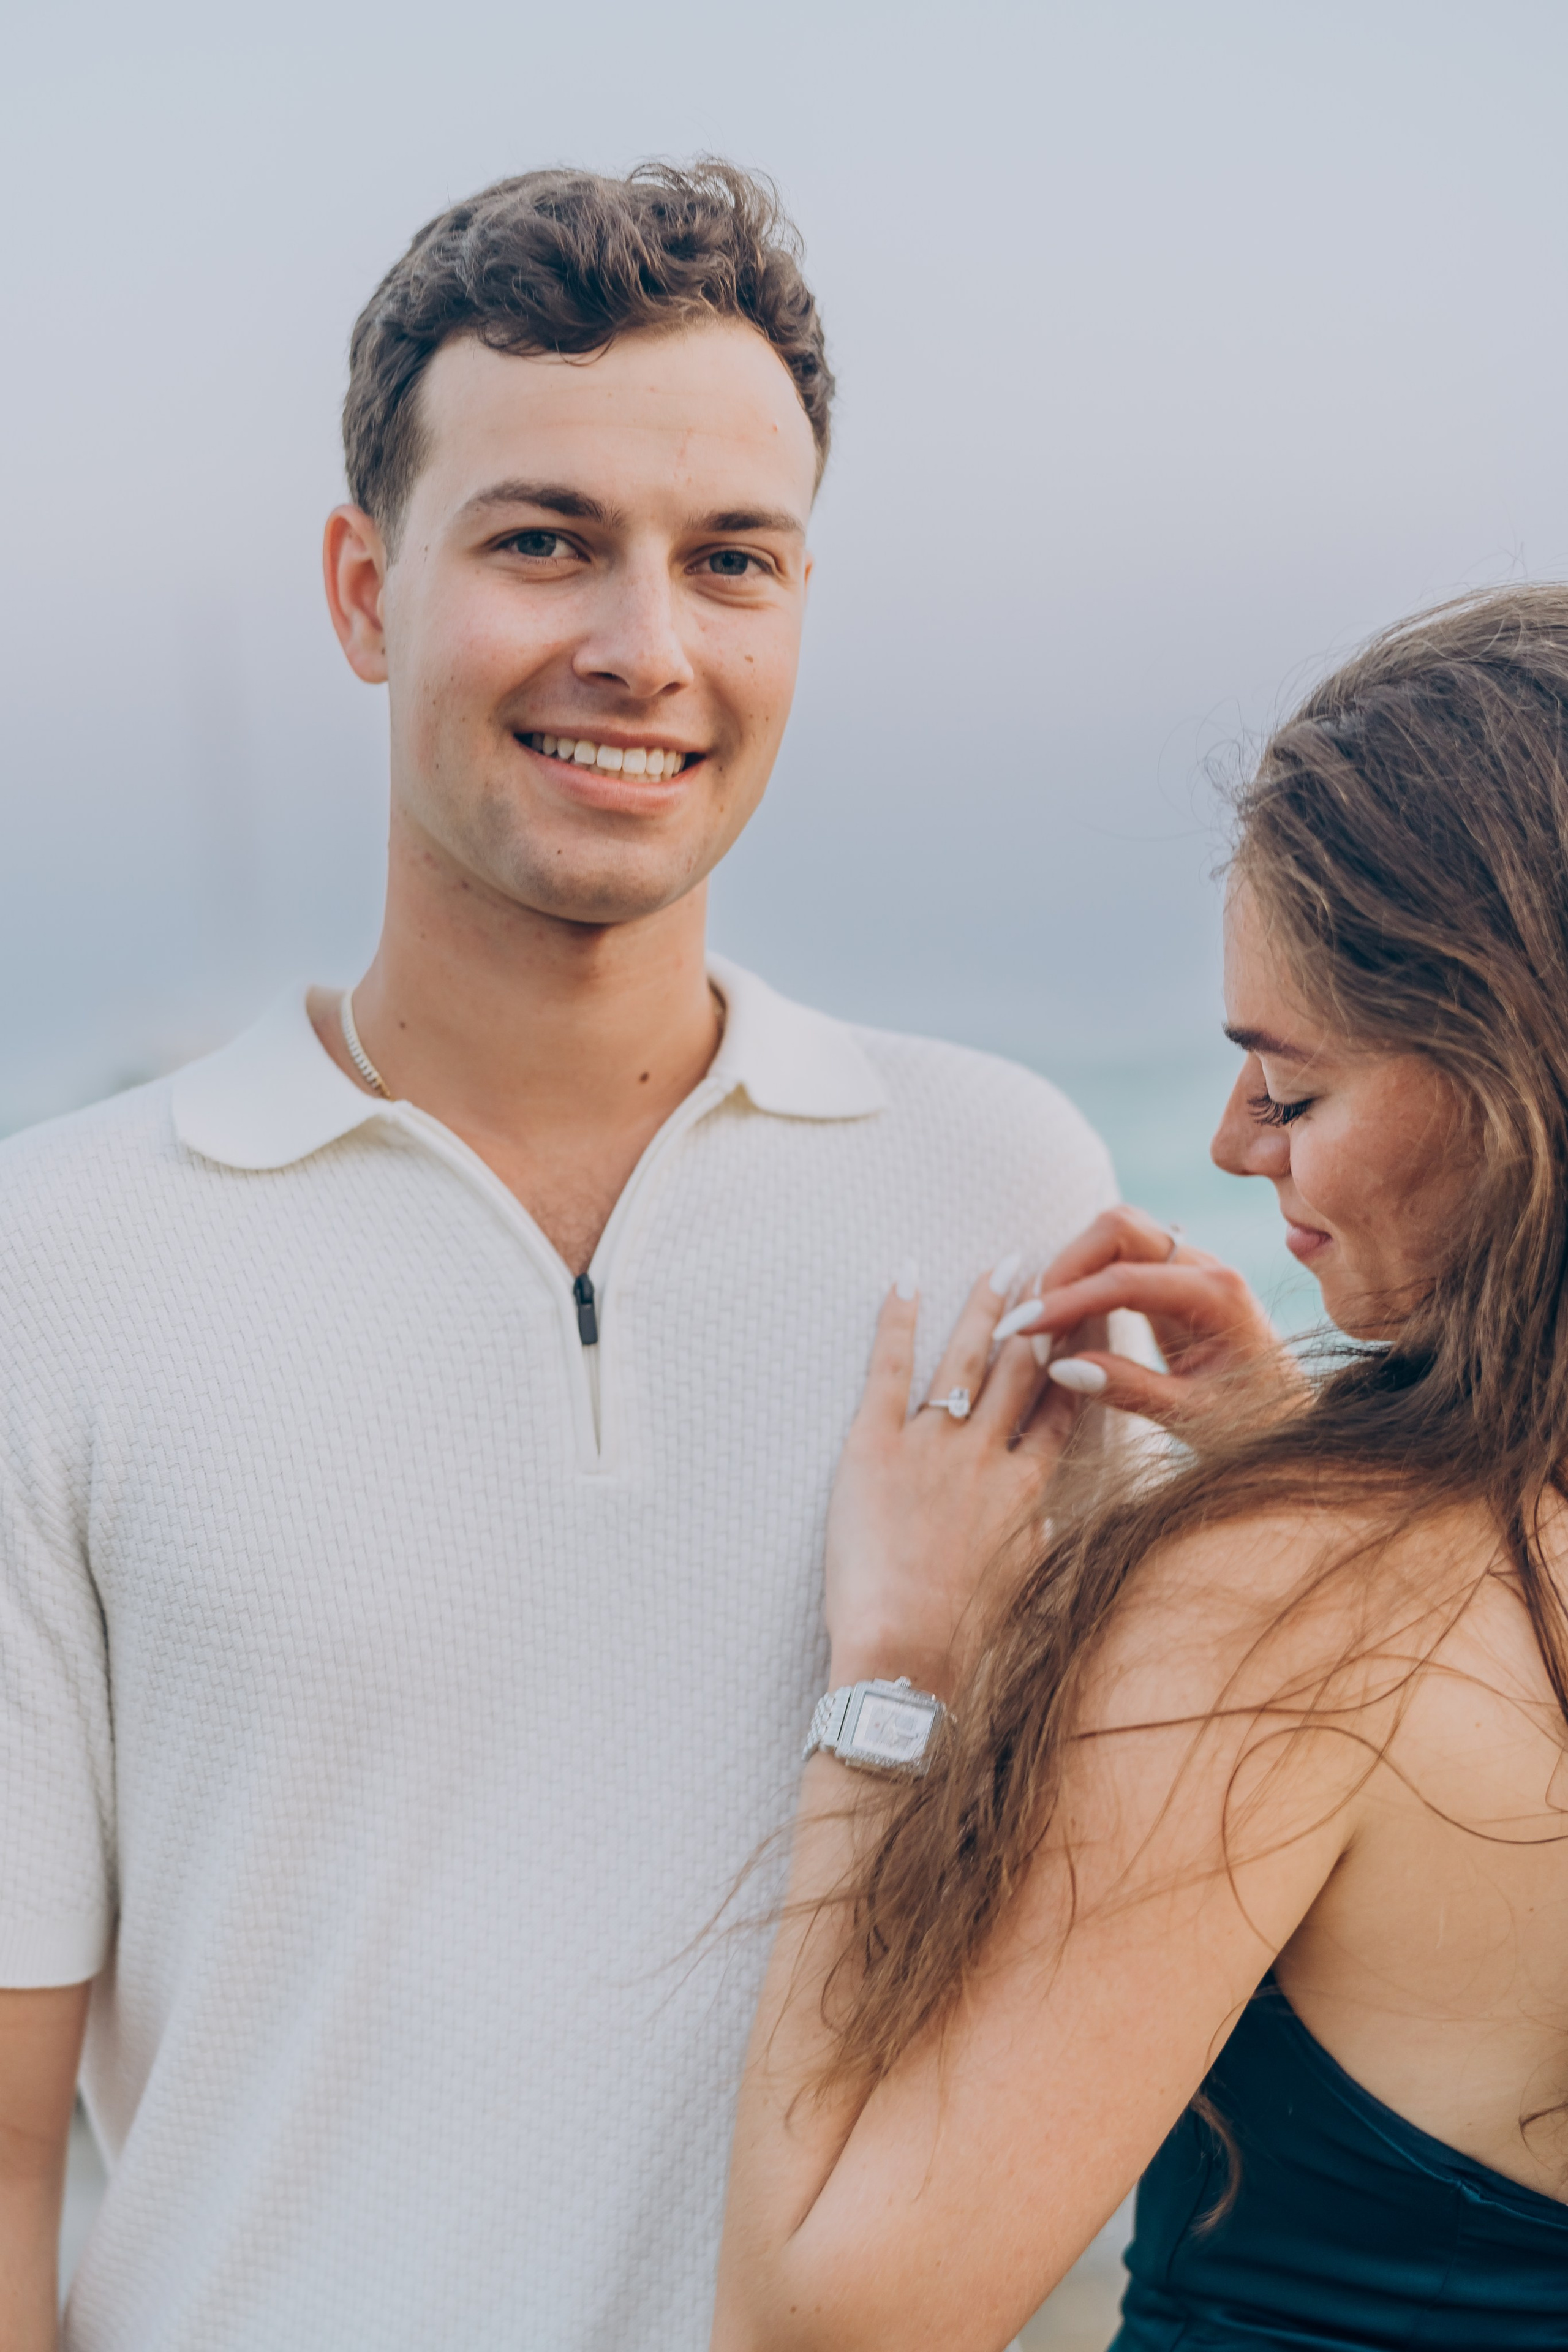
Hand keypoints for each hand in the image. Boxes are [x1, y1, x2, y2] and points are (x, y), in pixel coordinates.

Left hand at [823, 1268, 1078, 1698]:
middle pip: (1024, 1369)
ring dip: (987, 1305)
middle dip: (1042, 1314)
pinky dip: (897, 1318)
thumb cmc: (963, 1634)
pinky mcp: (875, 1445)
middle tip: (1054, 1266)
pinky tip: (906, 1275)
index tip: (1093, 1316)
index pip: (1064, 1406)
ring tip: (1004, 1261)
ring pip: (968, 1358)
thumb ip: (1036, 1529)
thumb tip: (1042, 1506)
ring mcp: (934, 1446)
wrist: (906, 1656)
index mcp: (1028, 1489)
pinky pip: (889, 1368)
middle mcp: (988, 1456)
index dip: (1080, 1355)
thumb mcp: (1023, 1579)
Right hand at [1024, 1206, 1302, 1432]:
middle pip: (1116, 1227)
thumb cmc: (1253, 1425)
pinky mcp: (1174, 1280)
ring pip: (1114, 1233)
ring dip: (1072, 1269)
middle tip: (1031, 1326)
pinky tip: (1064, 1320)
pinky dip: (1085, 1279)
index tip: (1020, 1330)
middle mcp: (1205, 1266)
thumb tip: (1061, 1365)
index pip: (1123, 1279)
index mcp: (1218, 1295)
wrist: (1291, 1421)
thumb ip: (1129, 1389)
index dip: (1065, 1301)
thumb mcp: (1194, 1418)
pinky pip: (1119, 1257)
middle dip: (1064, 1268)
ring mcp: (1190, 1267)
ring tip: (1043, 1324)